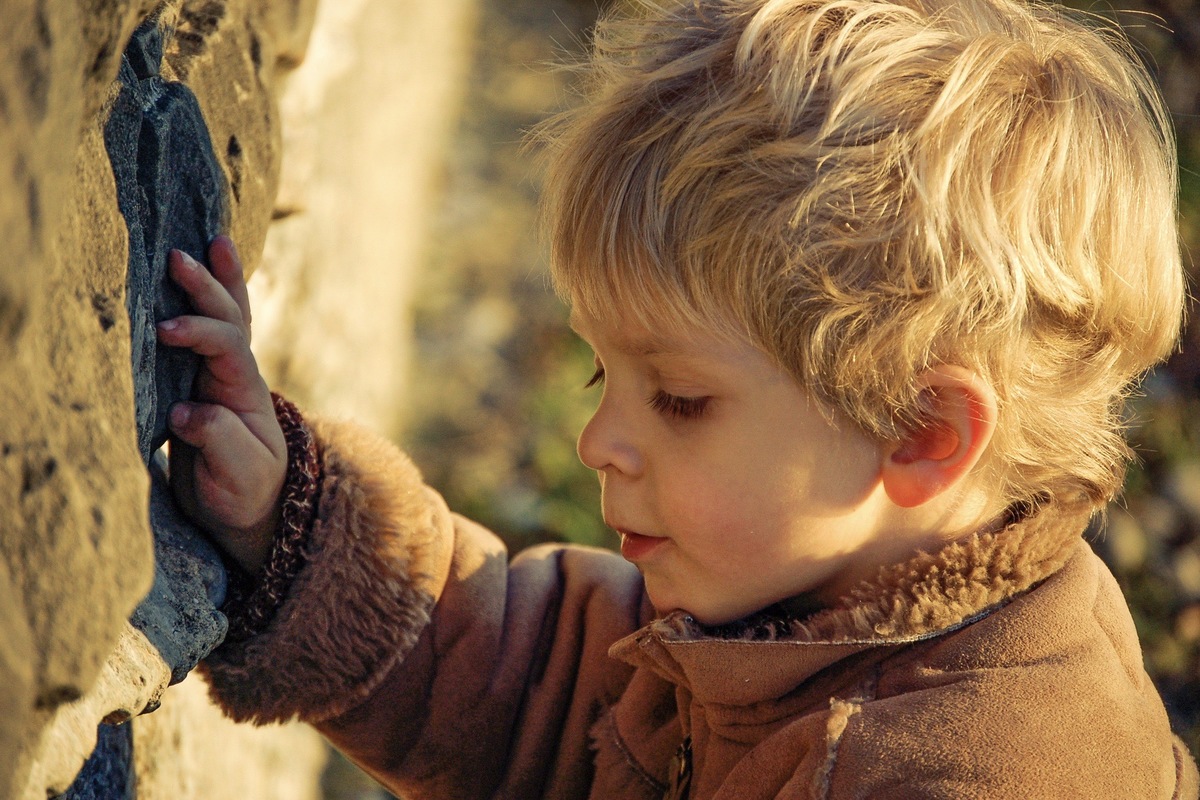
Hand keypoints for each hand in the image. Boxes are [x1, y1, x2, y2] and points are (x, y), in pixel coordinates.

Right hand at [156, 236, 285, 574]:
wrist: (253, 503)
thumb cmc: (245, 490)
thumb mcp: (238, 474)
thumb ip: (218, 441)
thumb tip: (185, 411)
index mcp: (246, 392)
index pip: (227, 346)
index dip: (199, 332)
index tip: (164, 332)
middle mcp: (238, 374)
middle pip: (230, 318)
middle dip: (206, 287)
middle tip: (176, 258)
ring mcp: (224, 372)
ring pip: (227, 315)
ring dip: (218, 280)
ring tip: (211, 241)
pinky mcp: (206, 378)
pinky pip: (214, 328)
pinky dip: (213, 297)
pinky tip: (210, 266)